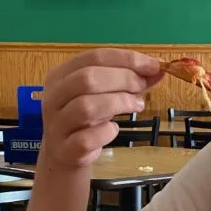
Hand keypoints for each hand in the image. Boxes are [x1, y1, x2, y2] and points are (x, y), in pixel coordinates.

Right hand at [40, 49, 161, 169]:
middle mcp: (53, 97)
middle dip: (123, 79)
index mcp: (60, 75)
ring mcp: (56, 124)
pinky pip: (87, 138)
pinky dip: (106, 132)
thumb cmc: (86, 118)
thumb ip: (127, 80)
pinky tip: (113, 129)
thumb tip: (157, 69)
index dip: (126, 59)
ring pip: (86, 107)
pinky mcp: (65, 149)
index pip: (94, 57)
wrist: (64, 153)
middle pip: (88, 79)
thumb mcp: (104, 94)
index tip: (154, 66)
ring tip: (135, 106)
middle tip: (142, 87)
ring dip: (118, 103)